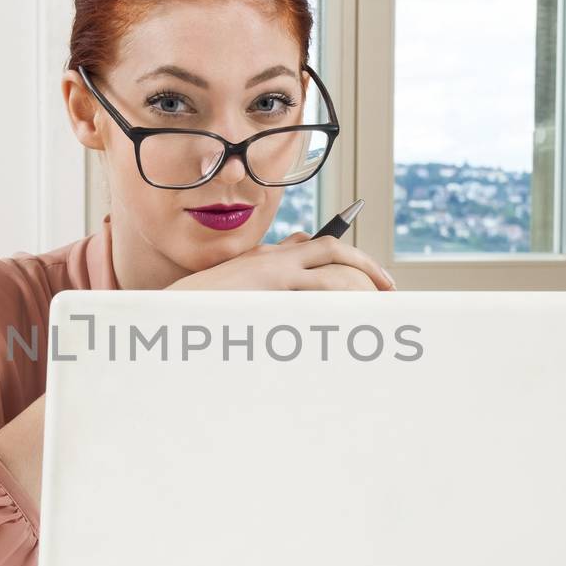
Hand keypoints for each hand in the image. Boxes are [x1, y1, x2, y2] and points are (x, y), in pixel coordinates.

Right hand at [168, 232, 395, 291]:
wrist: (177, 307)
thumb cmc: (204, 304)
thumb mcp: (237, 284)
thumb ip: (266, 272)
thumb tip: (294, 260)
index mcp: (268, 256)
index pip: (315, 244)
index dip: (349, 254)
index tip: (370, 271)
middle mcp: (275, 258)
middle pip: (334, 250)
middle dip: (366, 266)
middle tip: (389, 289)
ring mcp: (275, 273)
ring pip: (332, 274)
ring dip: (359, 289)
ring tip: (380, 309)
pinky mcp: (272, 290)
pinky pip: (317, 295)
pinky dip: (339, 306)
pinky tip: (355, 320)